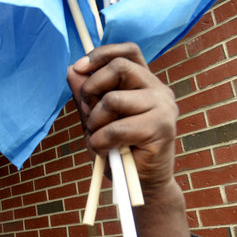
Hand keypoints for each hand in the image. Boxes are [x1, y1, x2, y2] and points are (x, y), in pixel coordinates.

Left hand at [67, 42, 177, 199]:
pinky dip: (100, 141)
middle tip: (88, 112)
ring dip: (95, 122)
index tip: (79, 67)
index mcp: (145, 83)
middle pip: (119, 67)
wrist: (143, 185)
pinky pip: (116, 128)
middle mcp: (159, 90)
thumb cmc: (118, 150)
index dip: (102, 54)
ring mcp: (163, 108)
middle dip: (91, 88)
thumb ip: (87, 95)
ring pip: (113, 99)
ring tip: (99, 138)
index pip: (128, 51)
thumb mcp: (96, 119)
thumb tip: (72, 69)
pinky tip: (104, 151)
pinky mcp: (162, 129)